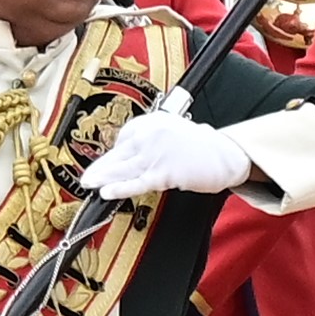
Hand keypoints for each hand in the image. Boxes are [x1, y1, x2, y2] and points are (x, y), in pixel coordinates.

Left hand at [78, 108, 254, 200]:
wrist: (228, 155)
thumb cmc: (204, 146)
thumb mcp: (174, 133)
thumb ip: (152, 142)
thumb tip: (130, 157)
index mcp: (152, 122)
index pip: (124, 138)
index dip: (114, 155)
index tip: (104, 165)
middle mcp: (151, 134)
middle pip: (119, 153)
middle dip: (101, 167)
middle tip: (86, 177)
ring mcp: (156, 153)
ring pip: (123, 168)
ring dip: (103, 178)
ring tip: (88, 184)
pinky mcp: (165, 172)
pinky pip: (137, 182)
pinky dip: (120, 188)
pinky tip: (106, 192)